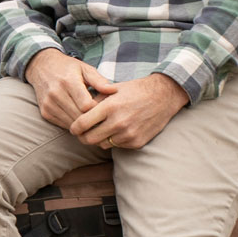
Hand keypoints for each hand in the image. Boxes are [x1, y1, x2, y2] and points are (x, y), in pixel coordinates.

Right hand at [25, 49, 116, 130]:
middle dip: (93, 119)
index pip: (86, 105)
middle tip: (103, 118)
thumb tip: (114, 90)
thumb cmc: (68, 68)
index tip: (105, 108)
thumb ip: (99, 81)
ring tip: (93, 120)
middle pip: (79, 116)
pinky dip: (73, 124)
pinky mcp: (45, 112)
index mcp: (68, 82)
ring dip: (84, 124)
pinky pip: (63, 125)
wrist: (41, 67)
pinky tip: (80, 118)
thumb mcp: (85, 69)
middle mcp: (56, 94)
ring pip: (71, 124)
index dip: (98, 109)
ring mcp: (49, 104)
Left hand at [69, 73, 188, 150]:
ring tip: (102, 129)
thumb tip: (76, 111)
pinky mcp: (137, 142)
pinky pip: (117, 146)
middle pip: (89, 139)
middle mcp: (118, 122)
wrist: (164, 96)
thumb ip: (94, 101)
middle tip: (83, 133)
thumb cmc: (135, 91)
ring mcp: (129, 134)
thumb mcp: (112, 90)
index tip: (73, 128)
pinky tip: (118, 130)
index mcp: (110, 107)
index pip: (82, 124)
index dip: (74, 128)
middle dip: (83, 137)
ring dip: (100, 139)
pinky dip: (114, 140)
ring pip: (102, 144)